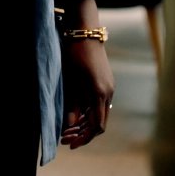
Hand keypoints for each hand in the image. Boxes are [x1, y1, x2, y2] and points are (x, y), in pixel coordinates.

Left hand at [60, 29, 114, 148]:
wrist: (86, 32)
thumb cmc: (76, 53)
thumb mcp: (71, 78)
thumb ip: (72, 103)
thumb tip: (70, 126)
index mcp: (100, 93)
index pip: (97, 126)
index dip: (84, 138)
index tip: (70, 143)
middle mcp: (108, 93)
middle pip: (99, 123)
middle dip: (82, 133)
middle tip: (65, 138)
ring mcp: (109, 88)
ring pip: (99, 114)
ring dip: (84, 124)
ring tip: (67, 129)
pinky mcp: (106, 83)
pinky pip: (99, 105)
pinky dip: (88, 113)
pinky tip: (76, 116)